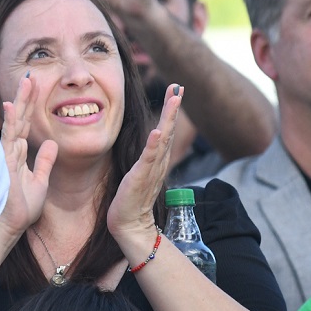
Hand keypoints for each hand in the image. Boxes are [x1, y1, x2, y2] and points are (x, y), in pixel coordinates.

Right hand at [0, 73, 57, 238]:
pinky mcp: (3, 161)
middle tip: (31, 76)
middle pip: (19, 118)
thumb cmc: (22, 207)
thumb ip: (44, 162)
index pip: (25, 125)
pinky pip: (7, 137)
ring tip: (27, 82)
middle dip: (25, 97)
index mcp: (19, 153)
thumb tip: (51, 142)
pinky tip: (9, 106)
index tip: (36, 88)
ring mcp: (5, 154)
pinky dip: (8, 121)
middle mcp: (11, 150)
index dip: (31, 106)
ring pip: (13, 122)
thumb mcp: (40, 181)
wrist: (10, 226)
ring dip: (20, 102)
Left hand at [106, 84, 183, 249]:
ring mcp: (151, 169)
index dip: (171, 109)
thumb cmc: (132, 198)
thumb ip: (148, 157)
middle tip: (179, 86)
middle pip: (169, 129)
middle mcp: (159, 161)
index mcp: (158, 159)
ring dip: (169, 117)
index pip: (167, 129)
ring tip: (174, 98)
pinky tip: (158, 130)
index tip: (176, 89)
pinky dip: (155, 144)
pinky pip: (149, 158)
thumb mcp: (141, 171)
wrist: (130, 224)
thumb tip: (150, 143)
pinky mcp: (141, 178)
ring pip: (163, 139)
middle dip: (174, 107)